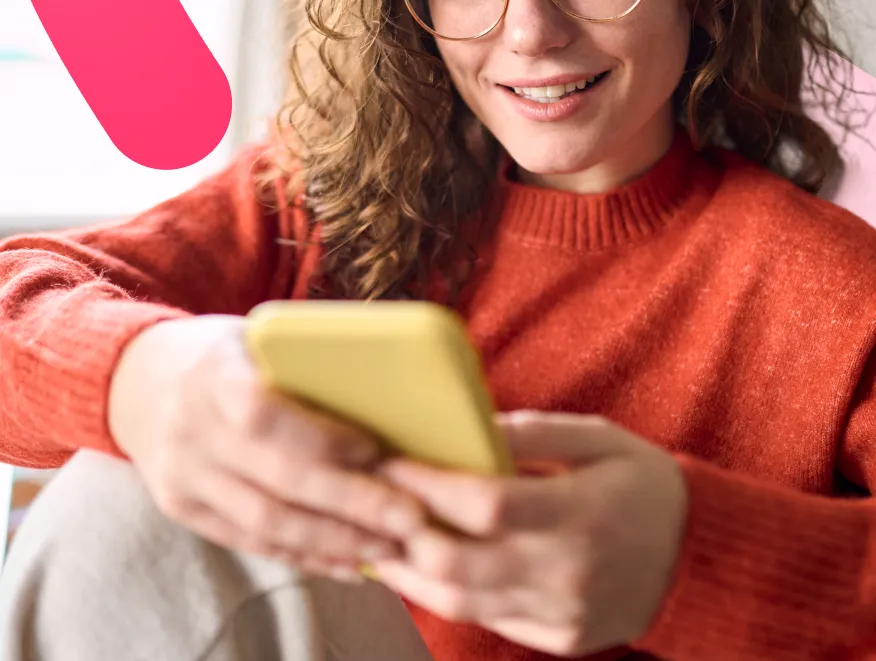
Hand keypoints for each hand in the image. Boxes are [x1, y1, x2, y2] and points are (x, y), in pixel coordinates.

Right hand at [107, 315, 425, 580]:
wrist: (134, 380)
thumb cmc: (218, 352)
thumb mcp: (252, 335)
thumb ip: (302, 360)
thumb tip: (387, 388)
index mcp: (213, 374)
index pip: (264, 415)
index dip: (321, 438)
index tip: (376, 450)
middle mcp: (192, 430)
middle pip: (276, 481)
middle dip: (350, 505)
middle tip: (409, 518)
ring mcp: (182, 476)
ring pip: (266, 523)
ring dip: (335, 540)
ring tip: (390, 545)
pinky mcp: (183, 509)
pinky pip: (250, 542)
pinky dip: (304, 554)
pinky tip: (349, 561)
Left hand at [372, 411, 687, 656]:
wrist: (698, 557)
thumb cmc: (644, 483)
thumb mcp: (599, 438)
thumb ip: (533, 433)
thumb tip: (467, 428)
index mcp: (581, 513)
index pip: (484, 504)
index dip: (426, 484)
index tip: (387, 459)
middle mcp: (568, 572)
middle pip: (458, 564)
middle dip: (401, 530)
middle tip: (368, 498)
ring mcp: (562, 615)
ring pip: (461, 602)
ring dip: (408, 569)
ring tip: (376, 534)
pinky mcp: (560, 638)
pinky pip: (486, 618)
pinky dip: (445, 592)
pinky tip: (421, 564)